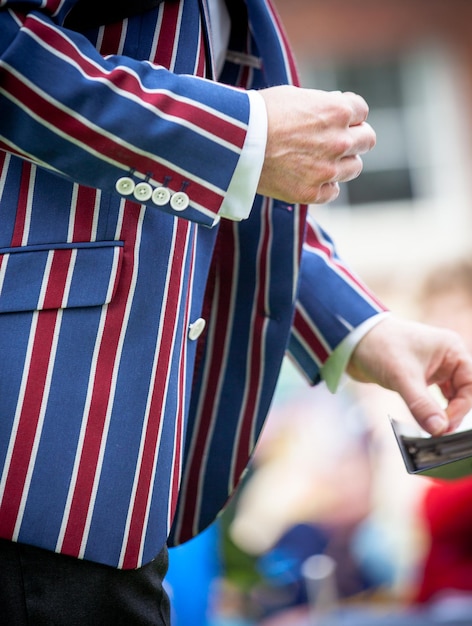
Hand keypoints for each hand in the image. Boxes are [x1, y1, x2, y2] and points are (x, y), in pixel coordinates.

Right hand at [257, 86, 375, 204]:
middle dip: (354, 137)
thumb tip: (338, 107)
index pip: (361, 111)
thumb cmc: (258, 114)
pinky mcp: (311, 193)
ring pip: (354, 167)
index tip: (336, 119)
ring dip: (342, 162)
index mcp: (337, 111)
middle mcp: (338, 140)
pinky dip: (325, 185)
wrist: (233, 143)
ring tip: (320, 159)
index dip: (349, 114)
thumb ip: (322, 104)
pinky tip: (310, 177)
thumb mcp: (295, 96)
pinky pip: (333, 191)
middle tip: (335, 140)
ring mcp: (327, 169)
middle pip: (367, 140)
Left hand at [346, 317, 471, 434]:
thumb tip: (439, 429)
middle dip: (452, 413)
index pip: (470, 384)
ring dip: (441, 413)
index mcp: (451, 349)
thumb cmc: (380, 346)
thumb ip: (422, 404)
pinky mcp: (418, 377)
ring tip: (433, 430)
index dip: (461, 407)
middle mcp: (446, 357)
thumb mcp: (402, 377)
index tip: (444, 425)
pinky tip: (424, 421)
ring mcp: (432, 367)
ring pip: (447, 397)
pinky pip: (432, 398)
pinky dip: (430, 410)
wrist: (351, 340)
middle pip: (462, 392)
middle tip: (439, 433)